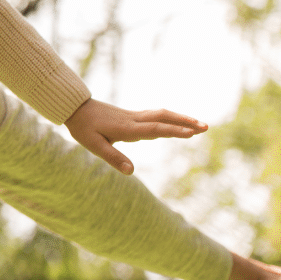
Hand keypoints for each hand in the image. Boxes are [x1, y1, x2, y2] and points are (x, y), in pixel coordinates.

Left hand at [64, 97, 206, 174]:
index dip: (174, 130)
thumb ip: (112, 158)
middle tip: (206, 127)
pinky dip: (170, 118)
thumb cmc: (83, 127)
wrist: (74, 107)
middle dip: (185, 122)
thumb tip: (131, 172)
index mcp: (126, 129)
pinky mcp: (131, 116)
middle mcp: (133, 120)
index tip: (192, 132)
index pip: (155, 129)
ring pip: (161, 115)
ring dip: (180, 118)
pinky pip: (155, 116)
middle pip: (163, 118)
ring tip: (199, 124)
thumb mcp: (93, 145)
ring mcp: (133, 116)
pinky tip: (177, 122)